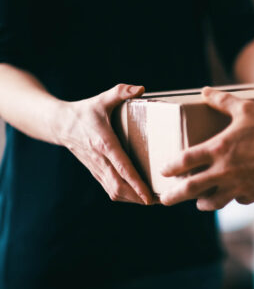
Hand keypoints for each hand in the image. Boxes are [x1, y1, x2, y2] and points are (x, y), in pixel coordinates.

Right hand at [54, 84, 152, 204]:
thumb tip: (140, 88)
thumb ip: (121, 92)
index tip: (148, 195)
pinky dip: (124, 195)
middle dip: (138, 197)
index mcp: (104, 143)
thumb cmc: (84, 111)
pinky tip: (137, 196)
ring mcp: (96, 168)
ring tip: (151, 200)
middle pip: (119, 186)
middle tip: (159, 200)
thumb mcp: (102, 99)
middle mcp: (100, 160)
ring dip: (132, 199)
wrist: (59, 124)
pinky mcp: (95, 171)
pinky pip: (109, 188)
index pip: (122, 168)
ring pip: (114, 191)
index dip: (136, 183)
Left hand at [159, 88, 253, 209]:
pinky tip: (235, 194)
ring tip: (200, 203)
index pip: (185, 161)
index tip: (164, 171)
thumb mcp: (247, 109)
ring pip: (213, 202)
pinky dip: (234, 197)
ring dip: (202, 203)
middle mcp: (223, 172)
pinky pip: (239, 199)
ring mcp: (238, 186)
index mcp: (218, 149)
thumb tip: (205, 90)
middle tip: (166, 200)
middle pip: (191, 189)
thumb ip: (223, 101)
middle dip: (174, 196)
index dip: (171, 166)